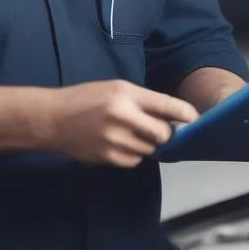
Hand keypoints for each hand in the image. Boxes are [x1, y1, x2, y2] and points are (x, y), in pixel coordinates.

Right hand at [44, 80, 197, 166]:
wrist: (52, 119)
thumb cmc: (86, 99)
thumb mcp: (117, 88)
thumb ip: (145, 102)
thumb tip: (175, 118)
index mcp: (126, 94)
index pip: (168, 106)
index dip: (186, 115)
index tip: (195, 120)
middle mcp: (122, 117)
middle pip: (164, 134)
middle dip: (168, 134)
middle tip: (164, 130)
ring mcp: (114, 140)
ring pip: (150, 149)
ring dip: (149, 144)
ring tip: (134, 134)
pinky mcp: (107, 158)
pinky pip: (134, 160)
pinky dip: (134, 154)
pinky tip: (121, 144)